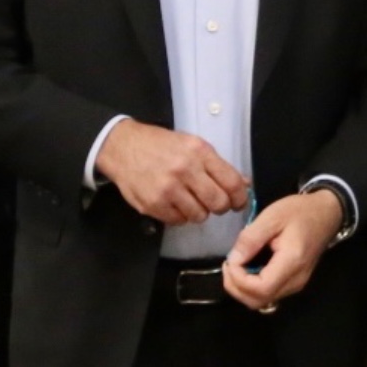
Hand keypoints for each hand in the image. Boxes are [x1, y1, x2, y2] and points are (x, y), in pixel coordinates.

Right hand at [96, 120, 248, 226]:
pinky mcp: (153, 204)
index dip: (240, 198)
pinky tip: (173, 203)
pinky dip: (179, 215)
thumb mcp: (192, 145)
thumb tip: (244, 184)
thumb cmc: (161, 145)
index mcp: (199, 152)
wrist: (123, 147)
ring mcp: (168, 189)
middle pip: (218, 203)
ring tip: (189, 200)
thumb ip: (217, 165)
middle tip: (213, 203)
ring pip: (199, 216)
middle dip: (220, 207)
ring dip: (198, 211)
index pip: (231, 182)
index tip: (238, 203)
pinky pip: (179, 221)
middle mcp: (185, 170)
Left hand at [222, 190, 342, 313]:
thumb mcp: (272, 216)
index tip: (230, 260)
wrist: (326, 214)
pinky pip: (267, 295)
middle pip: (258, 301)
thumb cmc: (300, 212)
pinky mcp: (293, 284)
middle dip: (235, 287)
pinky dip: (251, 288)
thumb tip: (233, 259)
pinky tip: (246, 270)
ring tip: (235, 267)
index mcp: (292, 262)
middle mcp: (296, 280)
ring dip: (241, 289)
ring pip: (261, 302)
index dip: (239, 280)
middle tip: (228, 264)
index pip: (261, 288)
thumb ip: (250, 238)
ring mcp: (296, 285)